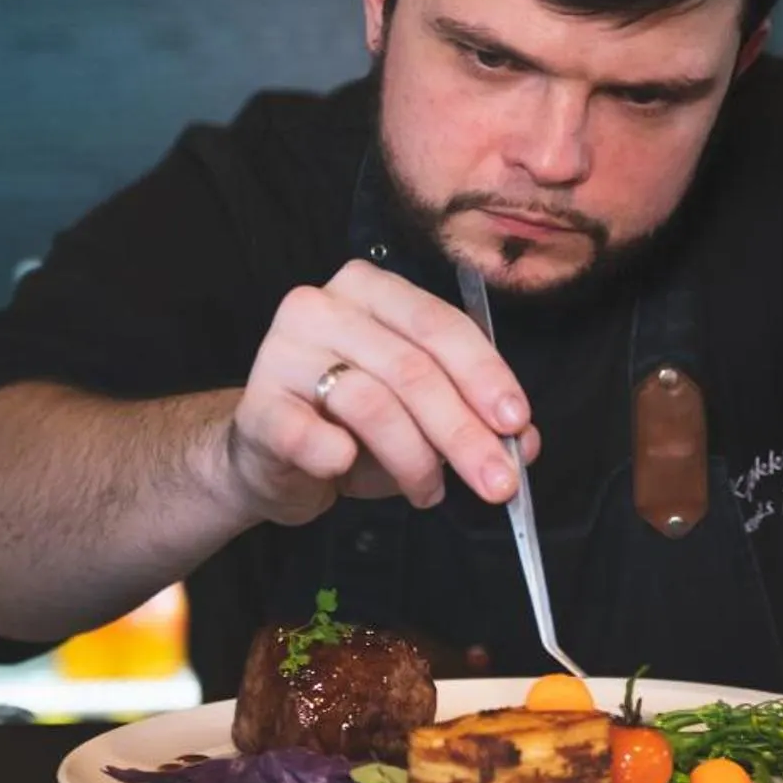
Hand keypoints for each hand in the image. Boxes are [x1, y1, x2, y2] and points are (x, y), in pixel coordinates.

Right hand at [221, 259, 538, 524]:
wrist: (268, 459)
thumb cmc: (350, 427)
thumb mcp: (421, 416)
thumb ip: (474, 418)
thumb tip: (524, 442)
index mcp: (372, 290)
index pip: (440, 325)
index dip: (485, 375)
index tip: (516, 423)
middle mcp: (323, 307)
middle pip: (412, 367)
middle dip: (463, 432)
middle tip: (496, 482)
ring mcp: (282, 352)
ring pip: (372, 402)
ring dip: (414, 459)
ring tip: (429, 492)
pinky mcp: (258, 406)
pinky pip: (311, 434)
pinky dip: (340, 458)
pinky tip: (348, 468)